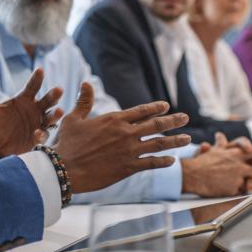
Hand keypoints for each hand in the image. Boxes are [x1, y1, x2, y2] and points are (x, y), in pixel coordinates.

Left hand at [0, 68, 62, 156]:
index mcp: (24, 99)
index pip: (32, 86)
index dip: (36, 79)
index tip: (40, 70)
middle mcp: (35, 110)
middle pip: (47, 100)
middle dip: (53, 95)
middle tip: (59, 90)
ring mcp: (38, 123)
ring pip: (51, 117)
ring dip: (55, 114)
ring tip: (59, 111)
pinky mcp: (38, 138)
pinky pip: (43, 135)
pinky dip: (41, 134)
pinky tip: (37, 133)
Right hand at [52, 82, 191, 192]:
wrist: (64, 168)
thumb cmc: (67, 143)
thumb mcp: (74, 118)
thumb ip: (84, 101)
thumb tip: (86, 83)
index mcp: (114, 119)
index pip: (141, 111)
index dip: (155, 108)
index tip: (166, 106)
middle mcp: (125, 133)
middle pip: (155, 125)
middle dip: (173, 121)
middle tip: (185, 118)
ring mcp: (128, 151)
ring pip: (158, 144)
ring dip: (174, 141)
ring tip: (188, 139)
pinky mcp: (127, 168)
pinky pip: (150, 163)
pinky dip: (163, 161)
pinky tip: (172, 161)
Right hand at [182, 133, 251, 196]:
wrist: (193, 175)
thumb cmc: (202, 163)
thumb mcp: (213, 151)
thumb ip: (220, 144)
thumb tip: (220, 135)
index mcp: (234, 154)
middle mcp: (239, 164)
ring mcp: (237, 177)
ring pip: (251, 180)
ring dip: (249, 182)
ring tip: (245, 183)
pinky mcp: (234, 188)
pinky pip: (240, 190)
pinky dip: (237, 190)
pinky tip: (229, 188)